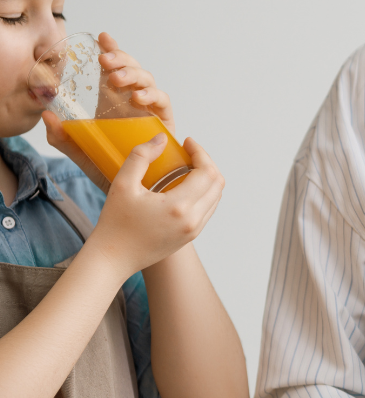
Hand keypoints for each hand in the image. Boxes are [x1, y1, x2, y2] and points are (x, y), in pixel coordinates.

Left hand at [42, 32, 177, 190]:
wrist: (135, 194)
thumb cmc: (112, 170)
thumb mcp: (81, 152)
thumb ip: (63, 137)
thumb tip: (46, 115)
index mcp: (114, 103)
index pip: (114, 70)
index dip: (111, 51)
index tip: (102, 37)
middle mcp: (134, 103)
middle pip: (133, 70)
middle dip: (121, 60)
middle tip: (104, 62)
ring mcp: (151, 111)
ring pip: (148, 81)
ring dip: (134, 75)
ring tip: (117, 80)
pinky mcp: (165, 123)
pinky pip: (163, 102)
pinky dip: (152, 95)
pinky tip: (138, 98)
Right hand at [86, 134, 223, 278]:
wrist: (113, 258)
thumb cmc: (115, 222)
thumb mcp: (123, 184)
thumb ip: (142, 156)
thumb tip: (162, 138)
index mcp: (179, 206)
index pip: (207, 171)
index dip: (200, 152)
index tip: (187, 142)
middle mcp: (193, 220)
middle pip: (217, 183)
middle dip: (206, 162)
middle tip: (189, 152)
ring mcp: (194, 230)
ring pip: (216, 197)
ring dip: (207, 178)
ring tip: (187, 166)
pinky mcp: (191, 236)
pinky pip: (208, 209)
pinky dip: (204, 193)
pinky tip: (185, 185)